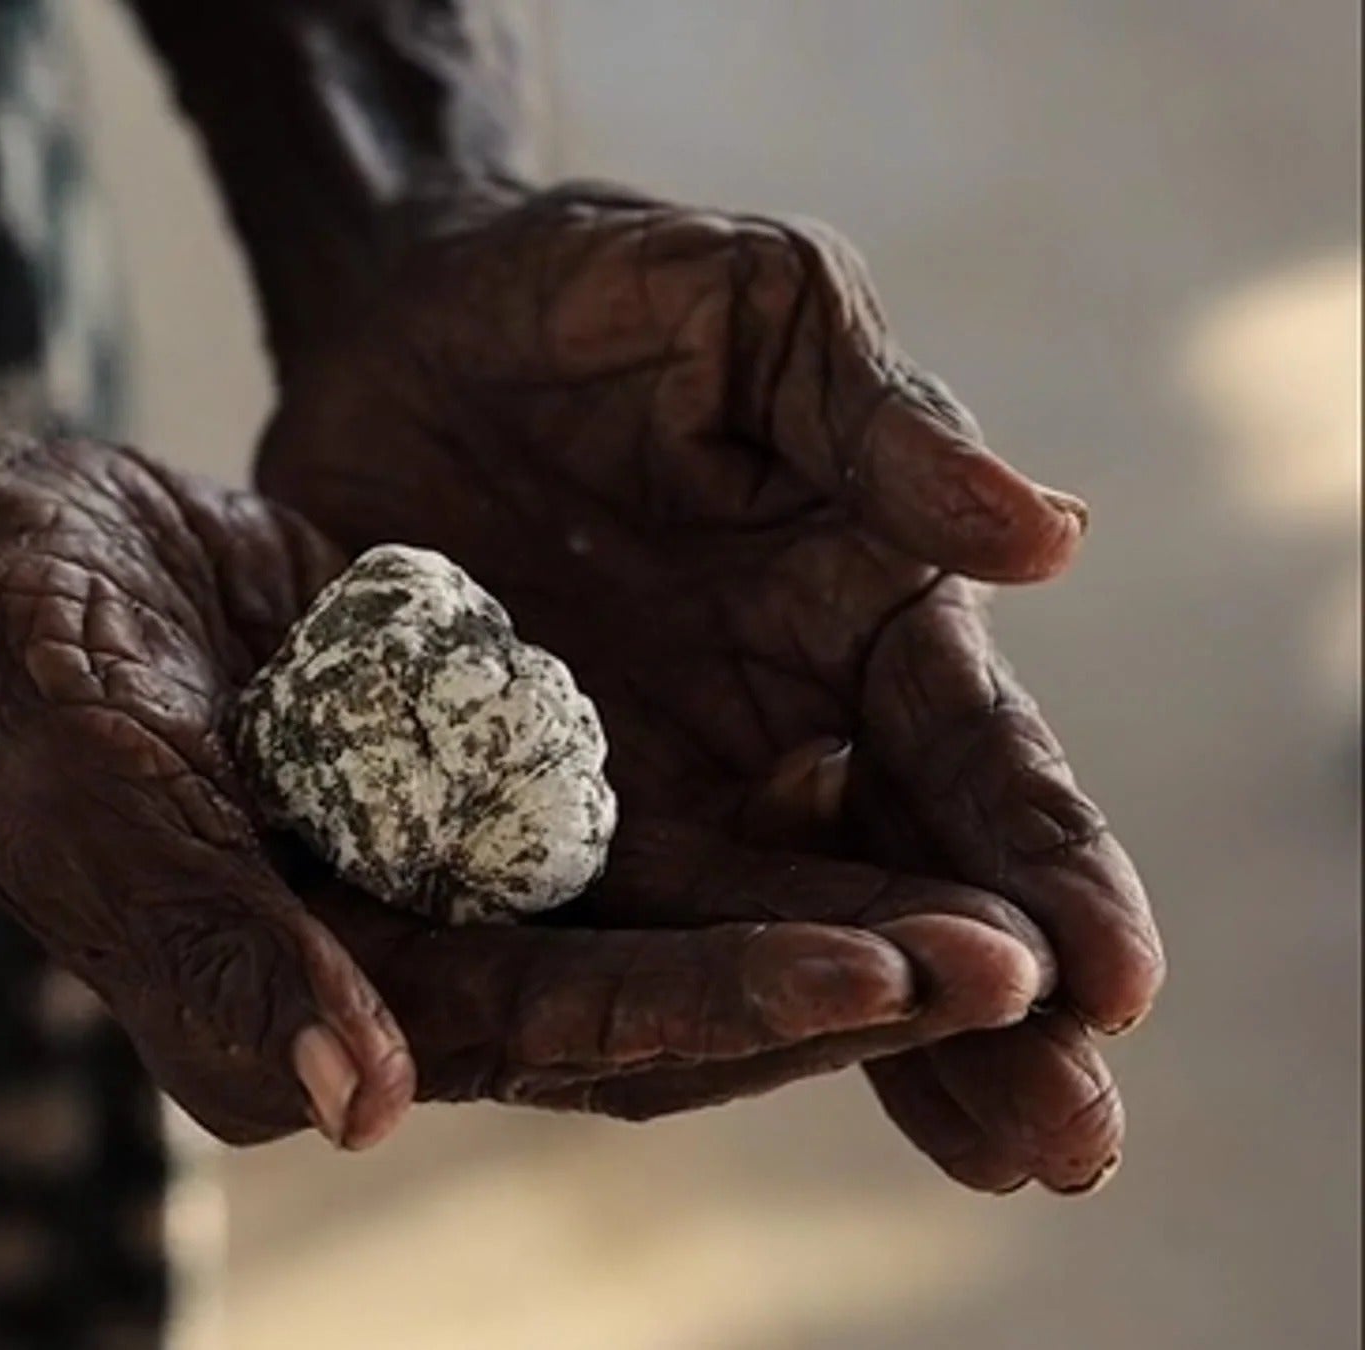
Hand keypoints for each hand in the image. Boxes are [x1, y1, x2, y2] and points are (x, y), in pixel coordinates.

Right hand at [0, 432, 1046, 1147]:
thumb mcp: (86, 792)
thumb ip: (208, 950)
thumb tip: (356, 1111)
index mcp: (307, 1015)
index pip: (546, 1034)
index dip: (715, 1013)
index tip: (886, 977)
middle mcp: (384, 968)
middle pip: (637, 1001)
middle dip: (818, 990)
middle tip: (1012, 964)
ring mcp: (427, 873)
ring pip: (654, 910)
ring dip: (809, 906)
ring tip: (985, 896)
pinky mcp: (451, 772)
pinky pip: (615, 801)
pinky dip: (730, 805)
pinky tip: (859, 780)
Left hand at [257, 183, 1164, 1189]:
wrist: (408, 312)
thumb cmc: (606, 293)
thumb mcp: (757, 308)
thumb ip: (881, 420)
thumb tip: (1049, 541)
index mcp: (867, 609)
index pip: (978, 754)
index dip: (1050, 863)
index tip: (1114, 979)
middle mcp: (778, 725)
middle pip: (900, 885)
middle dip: (988, 1012)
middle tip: (1064, 1143)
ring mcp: (646, 784)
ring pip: (763, 940)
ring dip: (852, 1045)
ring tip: (973, 1158)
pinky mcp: (507, 812)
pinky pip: (574, 920)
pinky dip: (639, 1003)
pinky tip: (685, 1086)